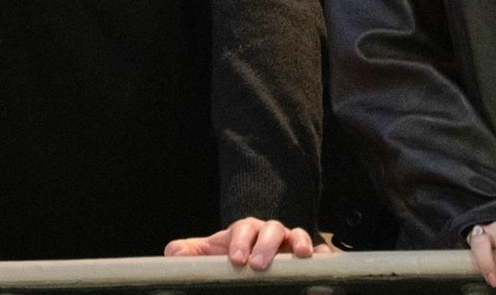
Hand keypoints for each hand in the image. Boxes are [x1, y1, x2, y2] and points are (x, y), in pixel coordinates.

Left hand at [163, 217, 331, 269]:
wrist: (247, 266)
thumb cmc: (228, 259)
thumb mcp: (207, 256)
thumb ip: (189, 254)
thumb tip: (173, 253)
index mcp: (246, 230)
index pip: (243, 228)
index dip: (240, 242)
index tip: (235, 260)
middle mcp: (270, 233)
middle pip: (271, 229)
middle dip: (265, 245)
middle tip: (258, 265)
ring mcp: (289, 244)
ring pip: (297, 234)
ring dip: (299, 243)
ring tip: (300, 256)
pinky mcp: (306, 258)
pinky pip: (319, 252)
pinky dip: (322, 255)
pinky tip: (322, 262)